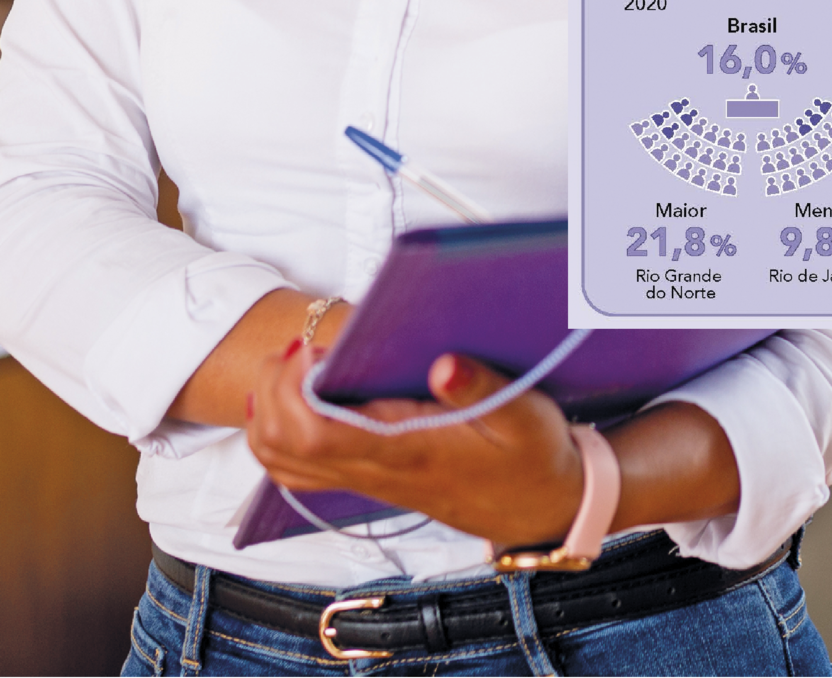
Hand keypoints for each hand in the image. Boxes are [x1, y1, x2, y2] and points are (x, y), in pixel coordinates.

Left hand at [246, 343, 587, 547]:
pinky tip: (299, 396)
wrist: (539, 509)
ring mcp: (367, 479)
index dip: (291, 393)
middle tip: (296, 346)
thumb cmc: (532, 458)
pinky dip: (281, 432)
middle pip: (282, 448)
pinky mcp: (370, 477)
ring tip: (294, 364)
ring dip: (268, 412)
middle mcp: (375, 470)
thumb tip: (443, 363)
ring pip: (282, 463)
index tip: (308, 349)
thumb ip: (485, 388)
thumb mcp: (526, 417)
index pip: (316, 435)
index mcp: (405, 451)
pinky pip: (301, 468)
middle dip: (270, 392)